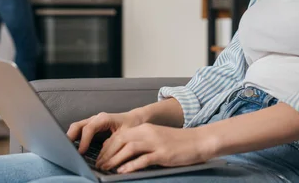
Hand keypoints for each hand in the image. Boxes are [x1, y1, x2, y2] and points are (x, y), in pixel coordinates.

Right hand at [66, 111, 144, 154]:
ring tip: (67, 150)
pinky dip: (74, 138)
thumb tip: (104, 153)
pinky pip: (79, 131)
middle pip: (78, 125)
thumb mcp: (125, 133)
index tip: (80, 152)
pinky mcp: (92, 126)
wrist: (135, 118)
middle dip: (70, 137)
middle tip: (66, 150)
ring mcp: (92, 121)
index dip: (83, 141)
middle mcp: (96, 118)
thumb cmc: (131, 124)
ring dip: (71, 138)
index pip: (89, 128)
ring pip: (76, 127)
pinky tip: (73, 147)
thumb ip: (114, 142)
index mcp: (104, 118)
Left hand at [96, 124, 213, 173]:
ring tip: (106, 168)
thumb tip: (124, 154)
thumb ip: (142, 142)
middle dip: (107, 153)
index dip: (108, 146)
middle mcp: (148, 133)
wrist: (198, 141)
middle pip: (121, 140)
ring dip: (115, 159)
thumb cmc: (178, 142)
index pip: (120, 135)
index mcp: (145, 128)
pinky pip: (143, 159)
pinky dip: (131, 165)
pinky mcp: (163, 154)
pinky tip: (122, 171)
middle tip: (99, 164)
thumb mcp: (157, 138)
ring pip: (129, 149)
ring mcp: (156, 143)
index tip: (100, 156)